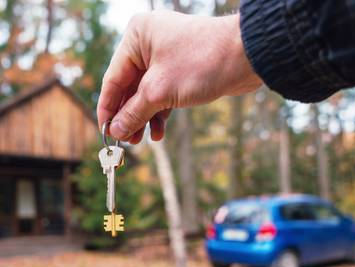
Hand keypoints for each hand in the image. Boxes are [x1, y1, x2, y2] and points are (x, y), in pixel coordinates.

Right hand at [97, 10, 262, 142]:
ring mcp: (165, 56)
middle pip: (128, 87)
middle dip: (128, 116)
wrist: (248, 56)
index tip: (105, 132)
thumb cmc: (202, 62)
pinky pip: (162, 93)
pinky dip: (159, 112)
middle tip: (125, 141)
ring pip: (145, 93)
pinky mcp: (180, 69)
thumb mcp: (160, 91)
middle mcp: (148, 43)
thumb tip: (116, 130)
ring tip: (140, 140)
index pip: (113, 78)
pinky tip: (158, 132)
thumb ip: (134, 112)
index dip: (108, 108)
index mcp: (136, 37)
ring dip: (143, 117)